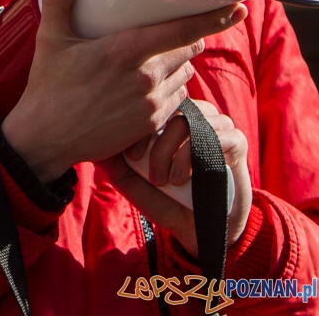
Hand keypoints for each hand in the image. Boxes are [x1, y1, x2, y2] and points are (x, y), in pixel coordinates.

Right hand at [1, 0, 246, 182]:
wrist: (46, 138)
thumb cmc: (47, 87)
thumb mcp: (50, 40)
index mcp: (124, 52)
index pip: (182, 32)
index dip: (213, 19)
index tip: (235, 9)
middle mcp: (145, 78)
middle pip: (188, 50)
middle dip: (186, 40)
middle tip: (169, 33)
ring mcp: (151, 103)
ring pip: (185, 74)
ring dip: (177, 65)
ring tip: (152, 62)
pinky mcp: (152, 124)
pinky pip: (178, 99)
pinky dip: (170, 90)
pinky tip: (147, 88)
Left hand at [99, 100, 252, 256]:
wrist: (197, 227)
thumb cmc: (162, 198)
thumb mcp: (130, 179)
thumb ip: (113, 158)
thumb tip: (92, 138)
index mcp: (167, 116)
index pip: (150, 102)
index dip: (138, 126)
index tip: (130, 156)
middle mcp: (192, 114)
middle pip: (170, 107)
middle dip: (155, 142)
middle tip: (149, 172)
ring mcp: (216, 124)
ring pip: (191, 120)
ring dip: (174, 152)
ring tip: (166, 181)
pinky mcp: (238, 141)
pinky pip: (219, 136)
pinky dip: (196, 157)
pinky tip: (185, 179)